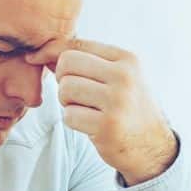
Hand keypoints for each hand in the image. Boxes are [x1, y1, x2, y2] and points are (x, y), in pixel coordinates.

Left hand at [52, 39, 177, 185]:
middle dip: (62, 79)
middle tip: (74, 94)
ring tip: (85, 109)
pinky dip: (73, 121)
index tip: (38, 59)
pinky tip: (90, 124)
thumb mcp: (120, 77)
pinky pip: (69, 115)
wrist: (152, 146)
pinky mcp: (107, 126)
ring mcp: (117, 101)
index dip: (52, 52)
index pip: (78, 44)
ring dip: (67, 102)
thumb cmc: (128, 108)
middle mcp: (124, 77)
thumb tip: (43, 53)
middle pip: (67, 63)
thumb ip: (88, 62)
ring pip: (66, 89)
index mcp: (127, 59)